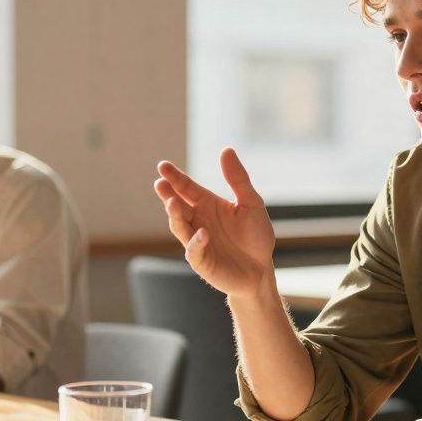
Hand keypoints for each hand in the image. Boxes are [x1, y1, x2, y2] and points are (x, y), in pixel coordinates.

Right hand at [153, 150, 276, 297]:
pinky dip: (197, 242)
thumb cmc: (255, 237)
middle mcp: (198, 221)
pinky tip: (203, 232)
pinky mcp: (202, 261)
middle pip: (178, 205)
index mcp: (207, 204)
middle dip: (168, 195)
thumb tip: (226, 150)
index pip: (187, 188)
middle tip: (160, 183)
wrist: (261, 270)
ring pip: (180, 227)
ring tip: (173, 202)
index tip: (163, 166)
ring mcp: (197, 241)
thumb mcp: (251, 203)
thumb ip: (238, 179)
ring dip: (176, 215)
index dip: (175, 178)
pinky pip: (195, 251)